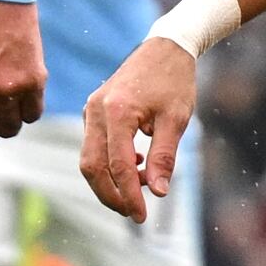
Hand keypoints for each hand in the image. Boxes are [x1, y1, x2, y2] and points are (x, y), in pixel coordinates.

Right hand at [79, 37, 197, 222]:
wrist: (165, 48)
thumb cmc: (174, 81)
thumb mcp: (176, 120)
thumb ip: (165, 157)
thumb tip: (157, 192)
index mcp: (117, 112)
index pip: (118, 166)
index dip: (129, 195)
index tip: (142, 217)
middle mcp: (96, 111)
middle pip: (92, 167)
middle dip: (111, 195)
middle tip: (135, 213)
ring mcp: (91, 110)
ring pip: (89, 158)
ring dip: (111, 180)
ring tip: (141, 188)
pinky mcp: (94, 111)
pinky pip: (94, 146)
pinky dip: (110, 163)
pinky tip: (137, 164)